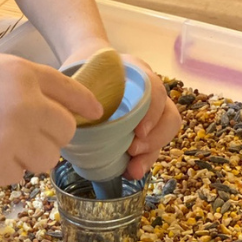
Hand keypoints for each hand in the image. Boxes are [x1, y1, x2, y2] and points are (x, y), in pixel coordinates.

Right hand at [0, 51, 102, 185]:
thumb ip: (24, 85)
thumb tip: (49, 113)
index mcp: (25, 73)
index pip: (73, 93)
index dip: (87, 106)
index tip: (95, 114)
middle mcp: (26, 102)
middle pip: (65, 133)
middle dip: (50, 138)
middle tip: (25, 137)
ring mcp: (11, 133)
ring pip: (46, 159)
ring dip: (28, 157)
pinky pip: (16, 177)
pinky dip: (2, 171)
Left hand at [60, 45, 180, 179]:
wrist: (83, 69)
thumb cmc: (83, 71)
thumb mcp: (81, 74)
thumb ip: (81, 89)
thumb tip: (73, 113)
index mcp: (136, 73)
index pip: (155, 90)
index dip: (151, 111)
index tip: (139, 131)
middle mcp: (149, 91)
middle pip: (169, 114)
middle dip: (156, 138)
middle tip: (133, 152)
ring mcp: (149, 110)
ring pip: (164, 132)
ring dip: (151, 154)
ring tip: (133, 170)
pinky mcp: (143, 128)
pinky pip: (152, 145)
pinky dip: (144, 160)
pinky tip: (129, 172)